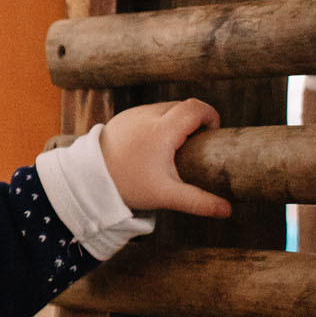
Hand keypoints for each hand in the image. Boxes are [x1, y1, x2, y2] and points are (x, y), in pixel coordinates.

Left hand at [99, 99, 230, 217]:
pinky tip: (156, 145)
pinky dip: (159, 122)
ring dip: (176, 120)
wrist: (88, 179)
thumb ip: (198, 202)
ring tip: (177, 146)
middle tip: (197, 144)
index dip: (210, 115)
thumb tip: (227, 210)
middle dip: (194, 120)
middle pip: (182, 106)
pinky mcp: (123, 117)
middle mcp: (148, 115)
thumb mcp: (167, 195)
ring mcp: (134, 113)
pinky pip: (148, 112)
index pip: (196, 108)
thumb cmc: (129, 186)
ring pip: (165, 107)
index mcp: (163, 129)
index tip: (213, 132)